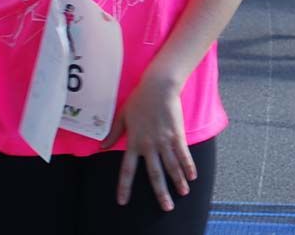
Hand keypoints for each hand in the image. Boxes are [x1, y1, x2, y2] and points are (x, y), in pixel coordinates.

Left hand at [100, 72, 194, 211]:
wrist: (159, 87)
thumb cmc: (139, 99)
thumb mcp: (122, 116)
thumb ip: (113, 133)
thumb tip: (101, 147)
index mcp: (133, 142)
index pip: (127, 170)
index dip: (125, 187)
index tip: (123, 201)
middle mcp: (149, 145)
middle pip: (155, 174)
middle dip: (161, 193)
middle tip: (166, 207)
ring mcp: (164, 141)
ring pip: (172, 166)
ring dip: (178, 182)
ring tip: (183, 194)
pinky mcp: (177, 134)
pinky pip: (183, 153)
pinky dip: (188, 165)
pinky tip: (192, 176)